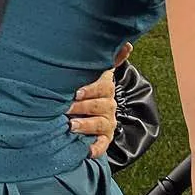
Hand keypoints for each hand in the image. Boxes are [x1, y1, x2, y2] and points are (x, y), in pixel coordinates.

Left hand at [68, 43, 130, 158]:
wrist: (89, 113)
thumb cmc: (85, 89)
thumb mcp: (94, 74)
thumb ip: (109, 60)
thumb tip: (128, 44)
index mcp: (105, 88)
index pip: (102, 87)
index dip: (90, 90)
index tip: (76, 92)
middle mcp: (109, 105)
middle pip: (99, 106)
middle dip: (81, 107)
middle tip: (66, 108)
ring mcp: (108, 122)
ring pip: (100, 124)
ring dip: (85, 125)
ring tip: (70, 125)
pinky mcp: (104, 138)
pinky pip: (102, 145)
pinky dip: (95, 148)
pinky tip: (86, 150)